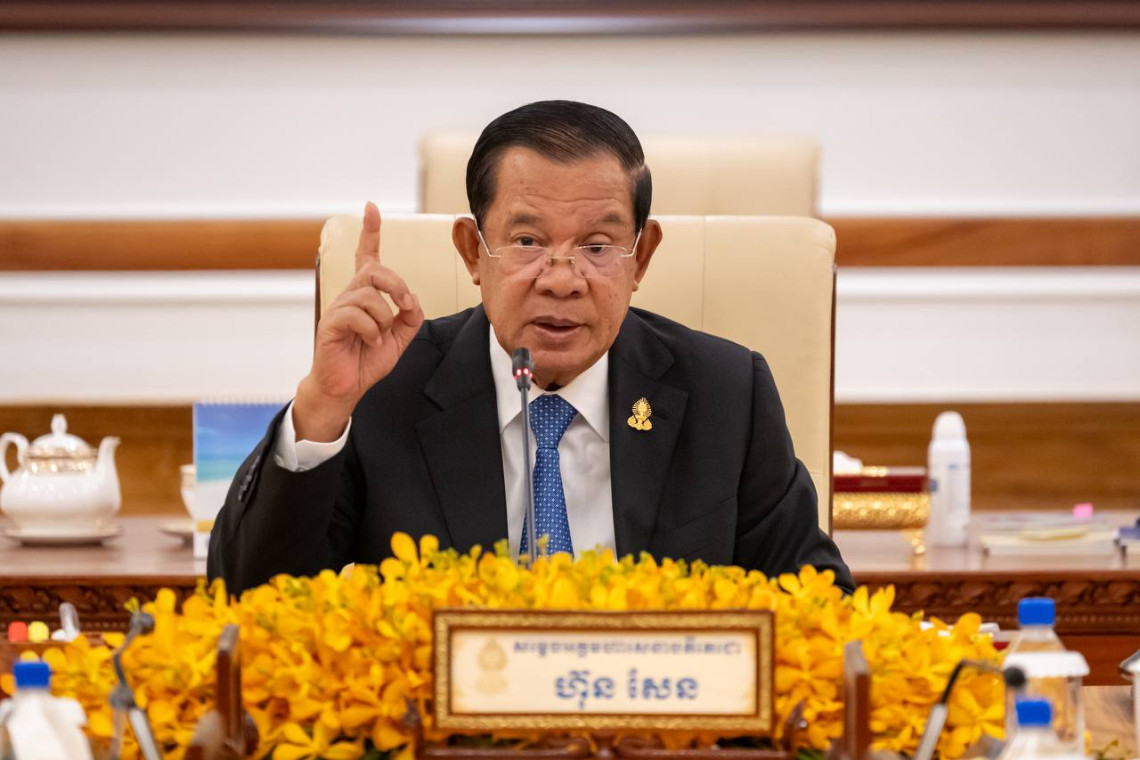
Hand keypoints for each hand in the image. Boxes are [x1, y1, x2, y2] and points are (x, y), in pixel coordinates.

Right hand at [294, 202, 423, 441]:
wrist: (345, 387)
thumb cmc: (367, 360)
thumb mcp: (399, 339)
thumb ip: (409, 319)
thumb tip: (412, 299)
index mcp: (365, 296)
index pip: (367, 257)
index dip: (370, 232)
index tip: (372, 208)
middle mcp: (350, 296)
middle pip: (374, 271)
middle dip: (396, 285)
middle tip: (404, 306)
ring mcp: (338, 309)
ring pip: (369, 296)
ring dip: (384, 318)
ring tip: (379, 337)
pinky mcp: (329, 324)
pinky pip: (356, 315)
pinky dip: (371, 330)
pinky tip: (370, 342)